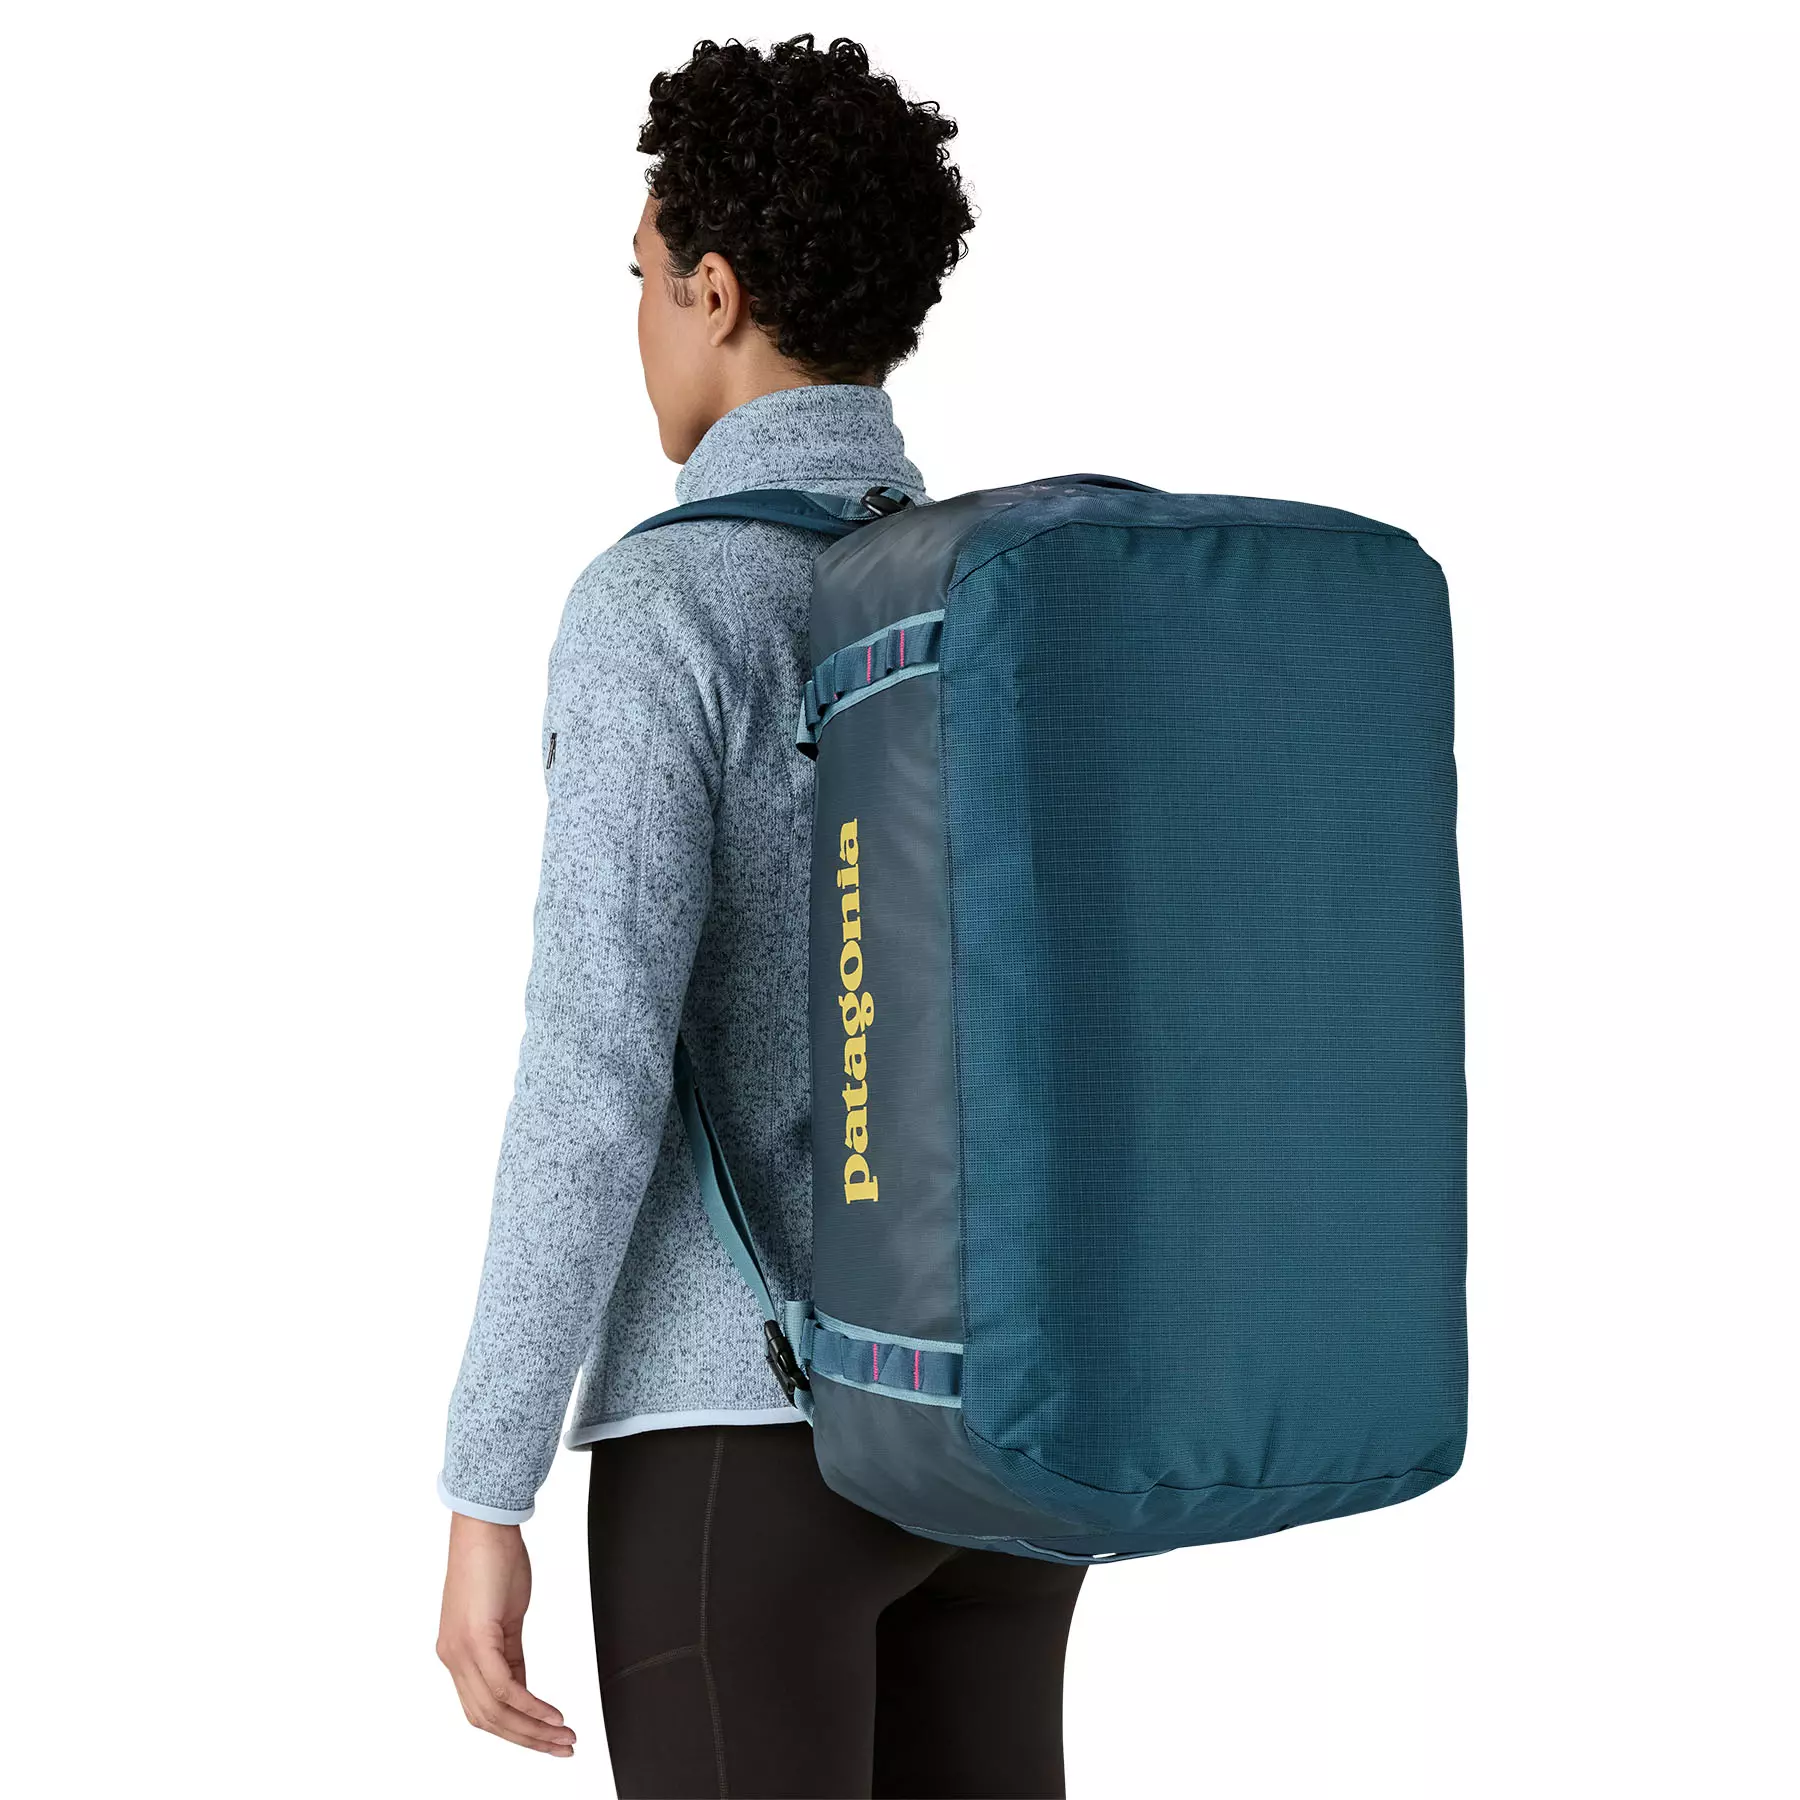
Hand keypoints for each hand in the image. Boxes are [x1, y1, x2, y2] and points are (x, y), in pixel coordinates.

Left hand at [436, 1513, 575, 1756]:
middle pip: (487, 1720)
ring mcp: (459, 1652)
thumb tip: (523, 1687)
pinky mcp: (475, 1640)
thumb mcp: (506, 1617)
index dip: (516, 1730)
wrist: (484, 1524)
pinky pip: (504, 1688)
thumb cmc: (494, 1560)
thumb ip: (511, 1655)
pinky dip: (531, 1707)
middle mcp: (452, 1659)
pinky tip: (552, 1714)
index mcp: (457, 1654)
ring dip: (532, 1730)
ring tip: (563, 1736)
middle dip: (528, 1740)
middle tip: (561, 1748)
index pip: (483, 1709)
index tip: (547, 1738)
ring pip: (494, 1712)